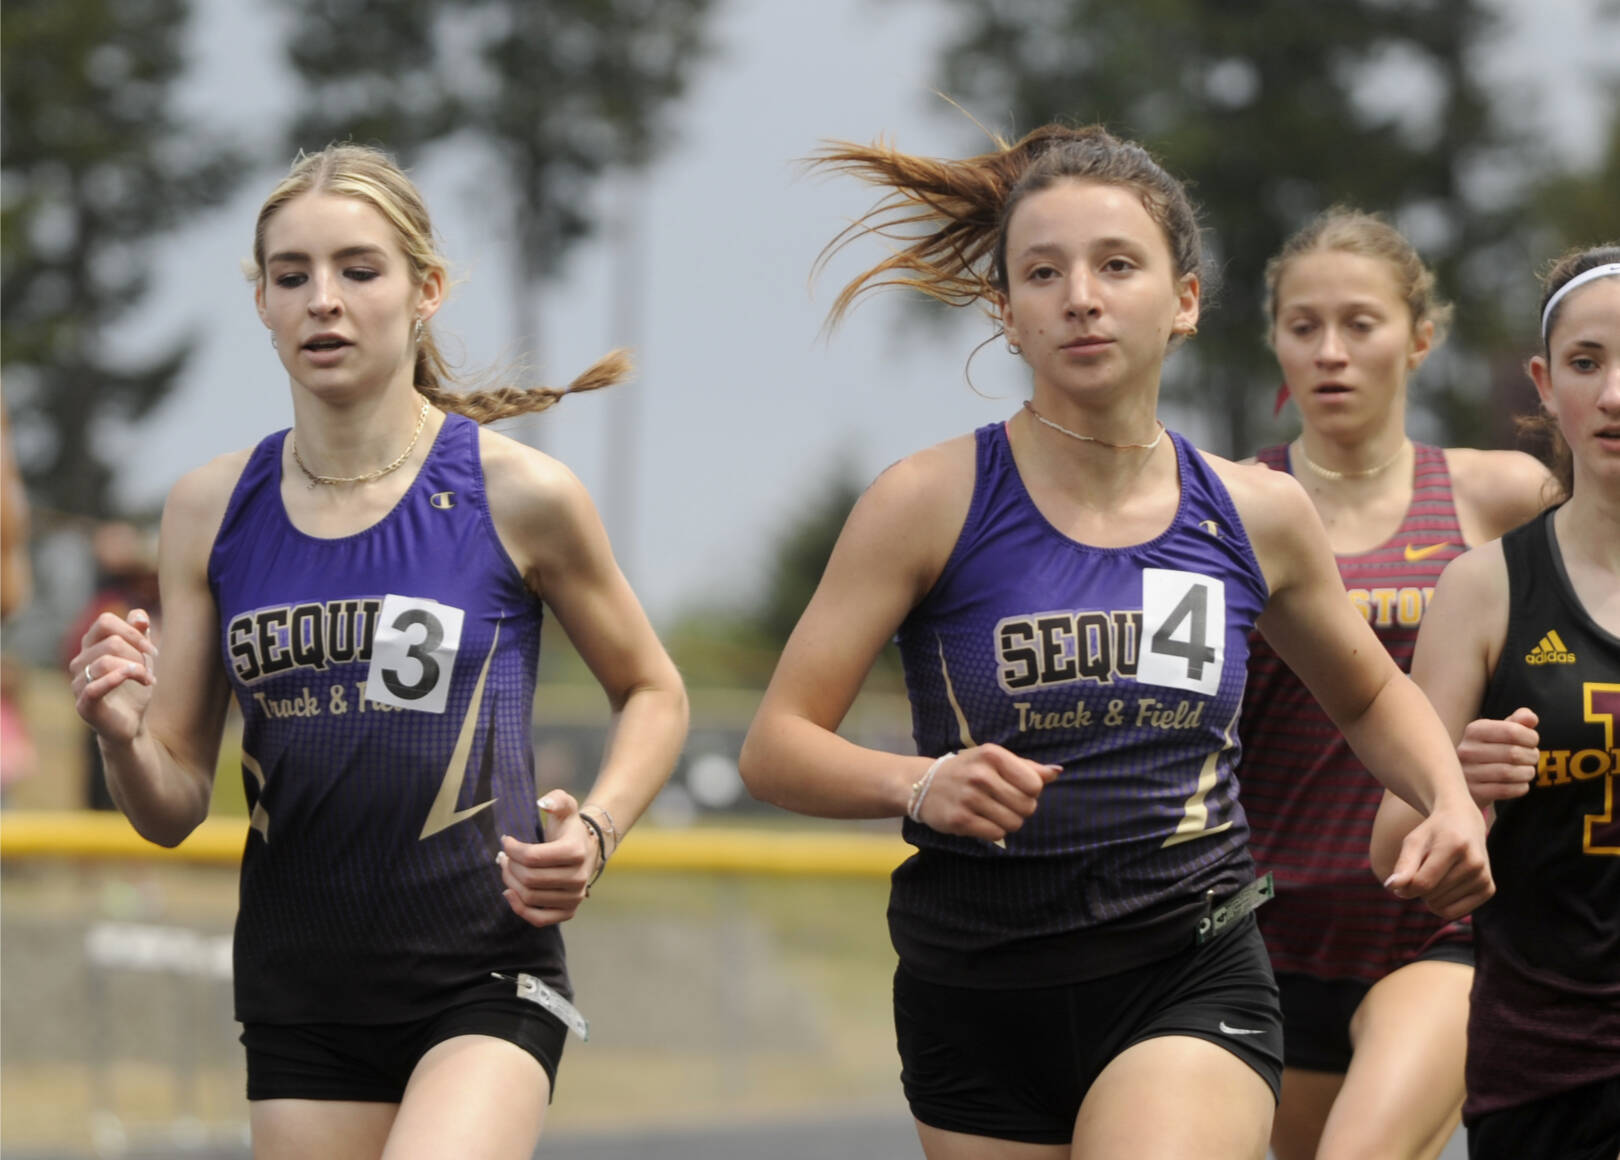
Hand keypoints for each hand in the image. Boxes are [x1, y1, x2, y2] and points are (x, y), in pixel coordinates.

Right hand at [69, 609, 157, 742]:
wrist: (132, 723)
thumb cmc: (133, 688)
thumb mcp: (142, 658)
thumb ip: (139, 634)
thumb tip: (139, 615)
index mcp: (91, 646)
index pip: (105, 621)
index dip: (132, 631)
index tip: (151, 649)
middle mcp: (80, 662)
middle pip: (111, 642)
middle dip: (138, 654)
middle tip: (149, 670)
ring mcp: (78, 683)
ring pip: (105, 661)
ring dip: (136, 669)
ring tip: (148, 680)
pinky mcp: (83, 704)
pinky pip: (94, 686)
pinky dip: (118, 679)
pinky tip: (139, 680)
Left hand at [496, 790, 598, 928]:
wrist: (586, 850)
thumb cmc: (568, 828)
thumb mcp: (565, 807)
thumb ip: (556, 799)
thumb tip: (543, 802)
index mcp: (576, 851)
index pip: (532, 857)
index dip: (512, 849)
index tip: (505, 841)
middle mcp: (578, 878)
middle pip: (528, 878)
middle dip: (509, 866)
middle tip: (503, 857)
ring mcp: (575, 898)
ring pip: (529, 897)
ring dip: (510, 883)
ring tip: (507, 869)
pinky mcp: (568, 912)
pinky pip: (539, 919)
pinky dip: (519, 908)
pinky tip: (510, 892)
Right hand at [914, 744, 1060, 841]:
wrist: (923, 784)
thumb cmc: (968, 770)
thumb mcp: (994, 760)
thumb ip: (1026, 767)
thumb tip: (1056, 772)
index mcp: (992, 755)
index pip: (1035, 784)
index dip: (1030, 791)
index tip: (1015, 788)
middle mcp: (981, 774)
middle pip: (1027, 806)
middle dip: (1021, 809)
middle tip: (1004, 803)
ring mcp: (969, 797)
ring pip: (1014, 823)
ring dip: (1007, 821)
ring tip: (991, 811)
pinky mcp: (959, 819)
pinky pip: (996, 834)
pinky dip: (993, 831)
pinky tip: (980, 820)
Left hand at [1383, 795, 1492, 920]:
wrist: (1465, 822)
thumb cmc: (1433, 833)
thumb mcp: (1414, 841)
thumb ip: (1403, 865)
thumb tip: (1391, 887)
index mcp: (1454, 846)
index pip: (1423, 883)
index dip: (1405, 888)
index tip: (1400, 881)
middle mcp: (1474, 863)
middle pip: (1431, 895)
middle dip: (1419, 888)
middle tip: (1425, 868)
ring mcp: (1484, 877)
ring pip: (1441, 907)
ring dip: (1430, 896)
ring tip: (1437, 873)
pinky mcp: (1488, 889)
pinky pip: (1453, 913)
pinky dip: (1442, 905)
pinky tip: (1445, 887)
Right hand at [1457, 707, 1538, 804]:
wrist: (1469, 778)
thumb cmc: (1492, 749)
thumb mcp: (1502, 731)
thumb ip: (1518, 721)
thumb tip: (1530, 718)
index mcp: (1474, 730)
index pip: (1512, 731)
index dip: (1531, 737)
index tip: (1532, 742)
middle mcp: (1467, 750)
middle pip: (1513, 753)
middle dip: (1531, 756)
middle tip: (1532, 758)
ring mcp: (1467, 772)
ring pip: (1509, 772)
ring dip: (1527, 772)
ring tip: (1528, 771)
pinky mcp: (1473, 792)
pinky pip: (1505, 790)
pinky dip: (1520, 787)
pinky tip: (1520, 783)